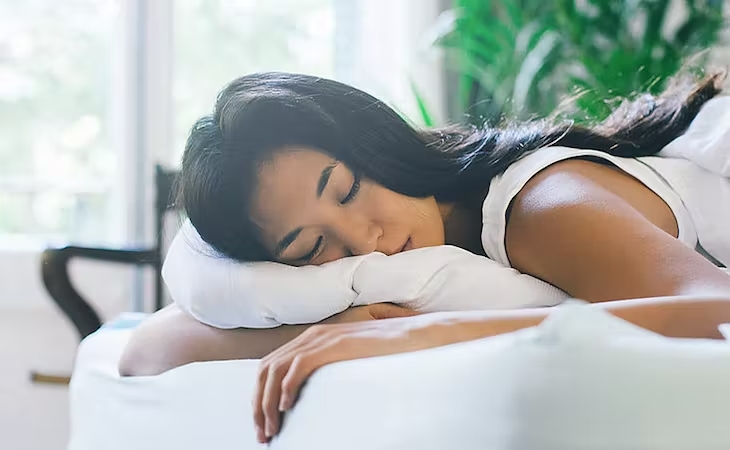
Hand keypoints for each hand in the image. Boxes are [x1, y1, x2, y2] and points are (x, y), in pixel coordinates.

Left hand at [253, 304, 433, 442]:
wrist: (413, 337)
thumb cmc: (385, 354)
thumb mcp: (347, 363)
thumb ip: (327, 371)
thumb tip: (307, 397)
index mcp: (311, 340)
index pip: (270, 367)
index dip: (260, 397)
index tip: (263, 424)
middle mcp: (310, 336)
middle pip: (266, 369)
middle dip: (258, 404)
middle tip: (263, 433)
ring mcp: (321, 339)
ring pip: (277, 370)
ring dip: (268, 402)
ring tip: (272, 427)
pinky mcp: (334, 345)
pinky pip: (299, 366)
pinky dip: (287, 387)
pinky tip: (287, 407)